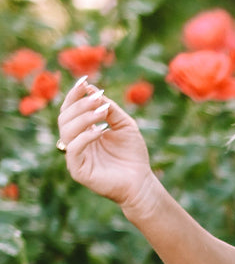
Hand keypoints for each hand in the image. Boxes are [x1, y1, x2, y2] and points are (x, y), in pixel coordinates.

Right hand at [56, 78, 153, 210]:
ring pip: (66, 130)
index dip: (75, 94)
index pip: (70, 109)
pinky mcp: (78, 170)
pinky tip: (100, 131)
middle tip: (98, 99)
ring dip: (83, 117)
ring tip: (101, 112)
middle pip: (65, 117)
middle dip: (80, 104)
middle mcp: (75, 142)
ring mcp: (75, 157)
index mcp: (83, 131)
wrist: (141, 182)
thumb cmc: (133, 155)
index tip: (84, 81)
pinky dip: (85, 136)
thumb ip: (109, 108)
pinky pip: (73, 149)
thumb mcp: (124, 125)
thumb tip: (91, 89)